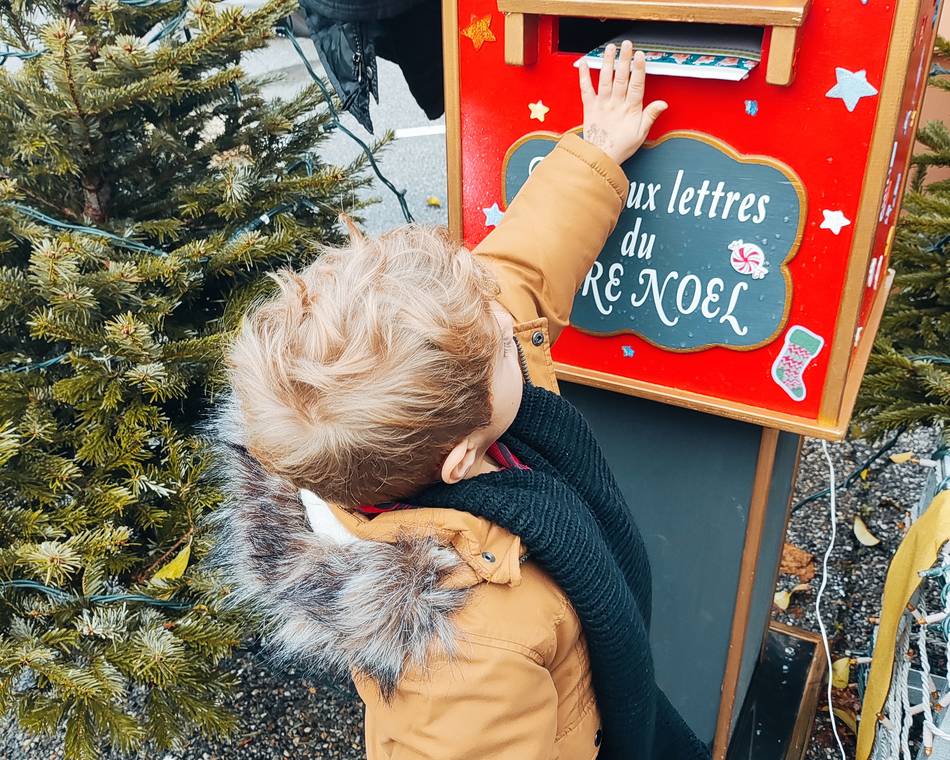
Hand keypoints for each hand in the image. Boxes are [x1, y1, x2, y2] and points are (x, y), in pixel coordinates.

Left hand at [578, 41, 667, 165]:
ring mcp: (602, 105)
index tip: (640, 56)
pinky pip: (586, 90)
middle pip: (621, 79)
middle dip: (624, 60)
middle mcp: (615, 104)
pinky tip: (584, 63)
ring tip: (610, 48)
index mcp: (630, 110)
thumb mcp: (641, 134)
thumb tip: (663, 104)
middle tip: (626, 44)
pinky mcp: (589, 107)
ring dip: (608, 63)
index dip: (638, 70)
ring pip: (605, 80)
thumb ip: (650, 116)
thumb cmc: (621, 146)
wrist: (600, 158)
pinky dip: (584, 76)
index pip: (636, 86)